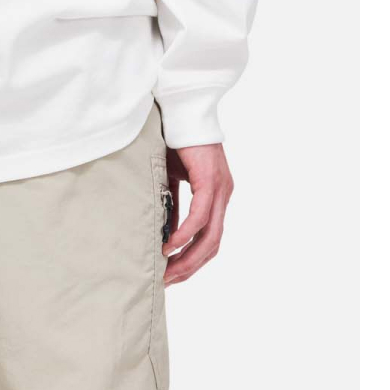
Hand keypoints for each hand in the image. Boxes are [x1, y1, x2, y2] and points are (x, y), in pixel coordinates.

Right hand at [162, 142, 232, 283]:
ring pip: (210, 236)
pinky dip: (186, 234)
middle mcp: (223, 194)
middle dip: (190, 268)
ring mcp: (220, 188)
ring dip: (189, 258)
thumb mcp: (172, 179)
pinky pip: (200, 216)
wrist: (181, 107)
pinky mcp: (210, 180)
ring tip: (168, 271)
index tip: (173, 275)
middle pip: (213, 245)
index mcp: (216, 195)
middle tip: (168, 282)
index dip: (193, 260)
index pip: (211, 239)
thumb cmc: (175, 140)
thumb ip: (173, 204)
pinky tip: (171, 246)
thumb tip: (166, 233)